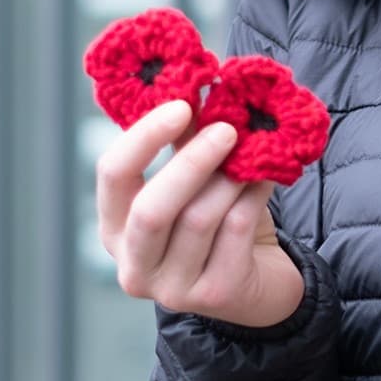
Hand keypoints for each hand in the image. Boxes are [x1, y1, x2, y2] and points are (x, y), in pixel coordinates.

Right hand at [95, 98, 306, 328]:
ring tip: (255, 156)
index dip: (143, 137)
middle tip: (228, 129)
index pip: (112, 175)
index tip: (181, 105)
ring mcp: (171, 288)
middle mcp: (133, 264)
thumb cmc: (219, 220)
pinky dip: (254, 196)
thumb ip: (187, 140)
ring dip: (232, 178)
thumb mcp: (197, 179)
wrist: (259, 281)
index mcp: (116, 227)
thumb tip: (194, 86)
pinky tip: (268, 178)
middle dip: (191, 162)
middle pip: (151, 210)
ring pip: (199, 219)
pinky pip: (235, 230)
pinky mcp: (214, 295)